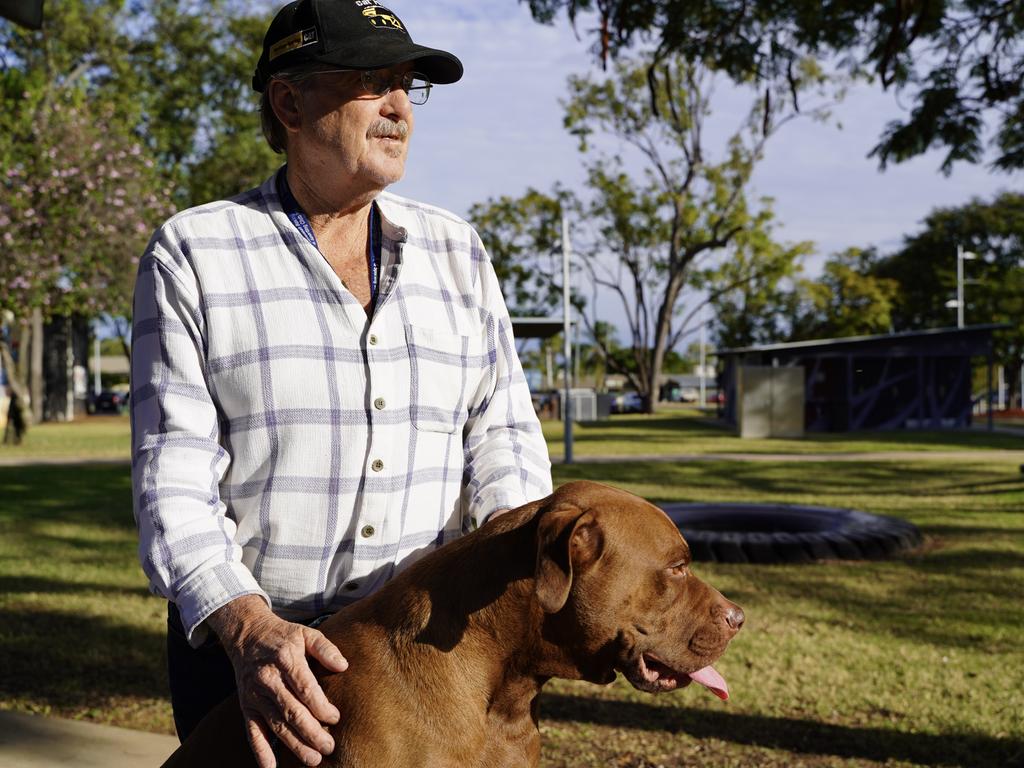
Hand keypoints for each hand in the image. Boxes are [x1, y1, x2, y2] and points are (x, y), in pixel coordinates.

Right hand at [207, 596, 347, 767]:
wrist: (247, 635)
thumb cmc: (284, 636)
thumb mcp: (306, 633)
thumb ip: (325, 649)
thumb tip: (343, 666)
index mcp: (285, 660)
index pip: (305, 688)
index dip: (321, 706)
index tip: (336, 718)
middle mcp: (268, 680)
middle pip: (292, 711)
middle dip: (312, 732)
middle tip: (329, 747)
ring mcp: (255, 696)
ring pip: (276, 725)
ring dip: (294, 745)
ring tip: (313, 759)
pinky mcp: (246, 707)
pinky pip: (252, 733)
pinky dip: (261, 752)